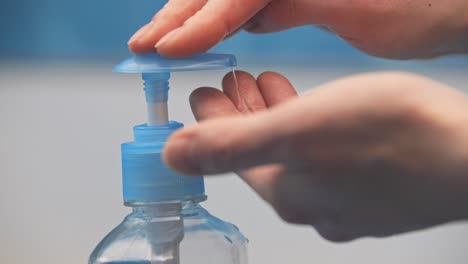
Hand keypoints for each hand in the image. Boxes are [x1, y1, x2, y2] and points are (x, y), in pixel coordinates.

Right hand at [128, 0, 467, 58]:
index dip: (198, 23)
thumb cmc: (426, 5)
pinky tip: (207, 35)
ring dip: (193, 19)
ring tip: (161, 41)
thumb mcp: (357, 8)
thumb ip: (295, 5)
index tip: (165, 48)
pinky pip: (251, 4)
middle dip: (179, 16)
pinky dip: (224, 21)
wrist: (456, 1)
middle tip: (144, 43)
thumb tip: (242, 17)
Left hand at [163, 71, 467, 240]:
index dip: (210, 123)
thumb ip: (230, 145)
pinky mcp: (375, 188)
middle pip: (261, 155)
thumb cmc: (392, 137)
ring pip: (295, 153)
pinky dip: (310, 127)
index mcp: (287, 192)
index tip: (201, 92)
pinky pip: (326, 155)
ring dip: (276, 117)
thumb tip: (173, 156)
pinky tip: (314, 105)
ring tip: (265, 83)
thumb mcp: (296, 131)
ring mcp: (346, 199)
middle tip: (232, 82)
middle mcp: (314, 203)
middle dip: (242, 115)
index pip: (230, 156)